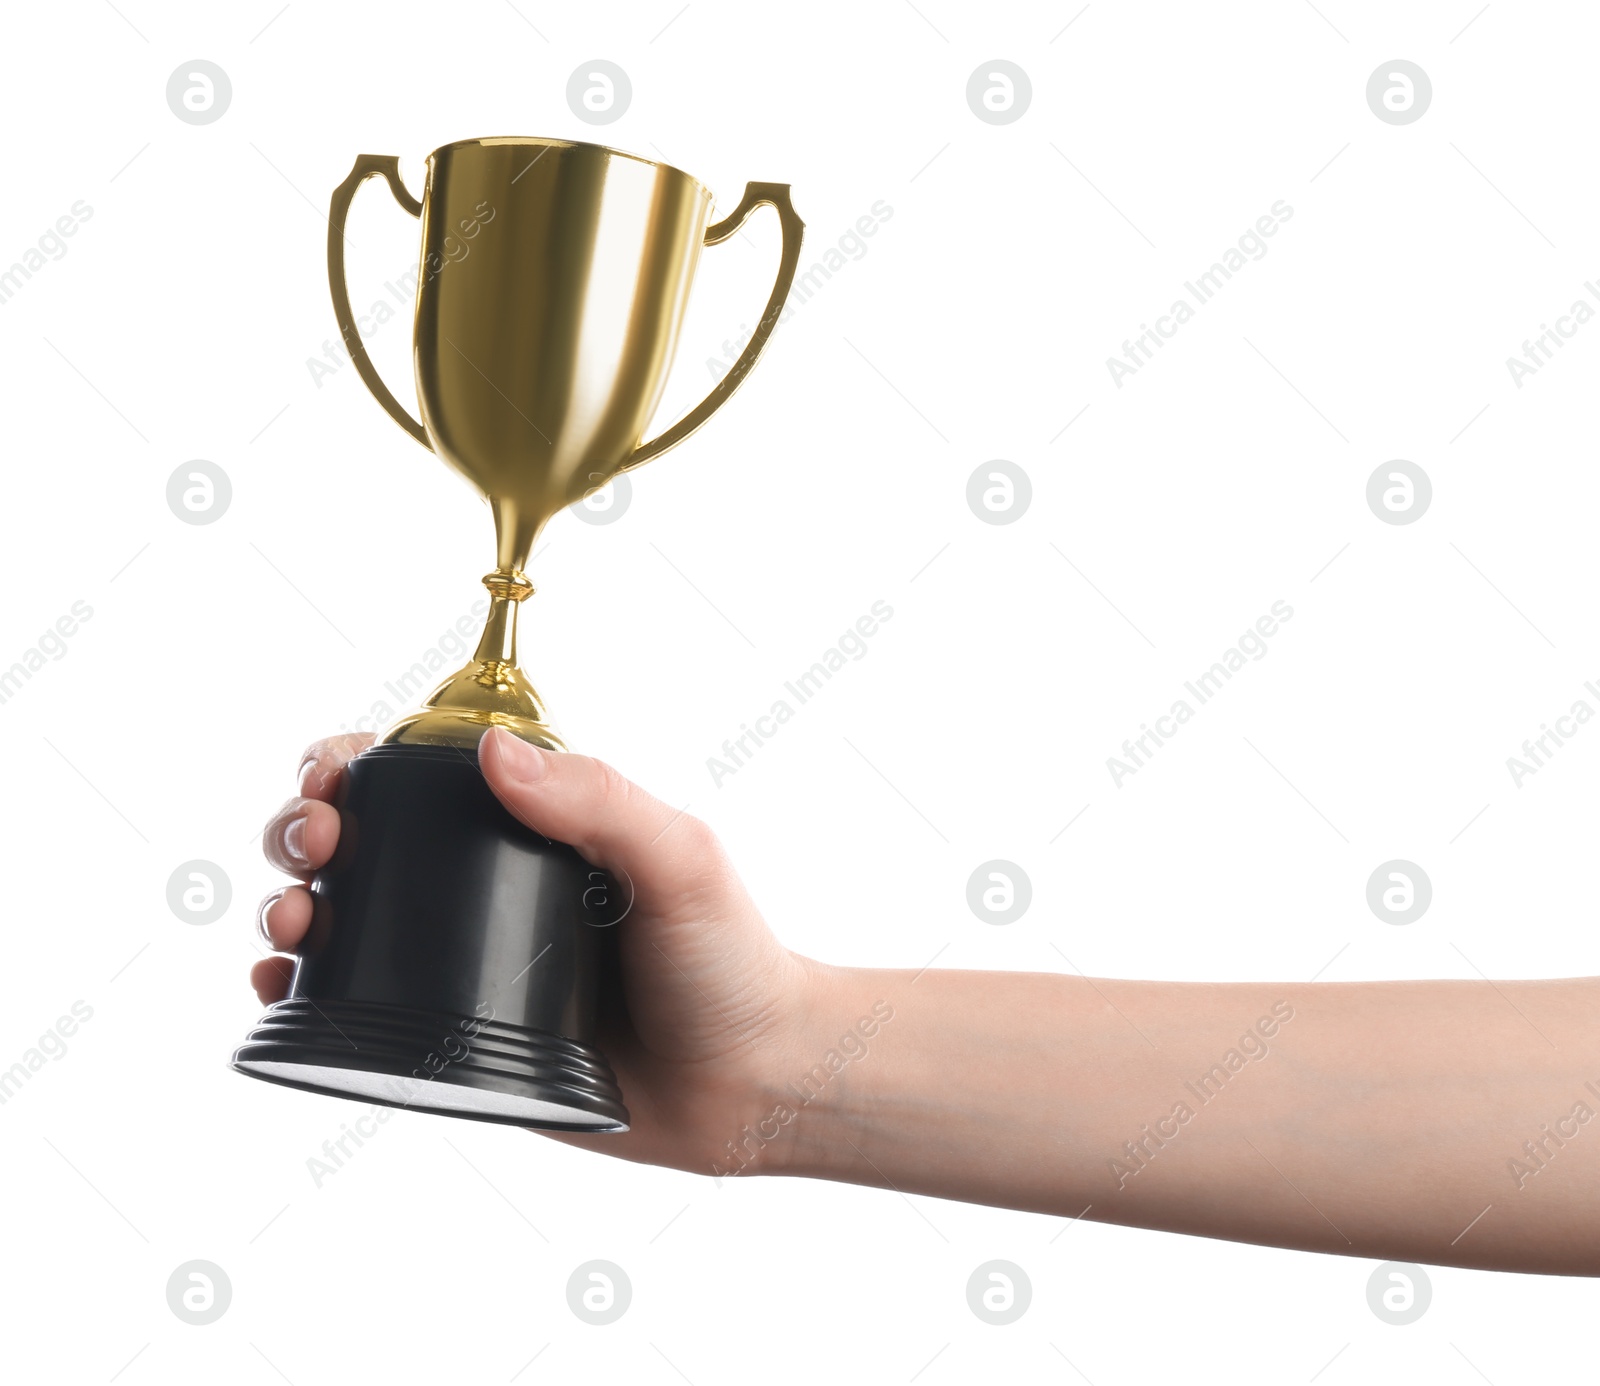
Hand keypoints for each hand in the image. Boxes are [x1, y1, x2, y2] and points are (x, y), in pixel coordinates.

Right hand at [253, 726, 826, 1174]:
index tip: (333, 777)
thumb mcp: (678, 859)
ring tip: (288, 926)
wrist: (749, 1085)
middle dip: (303, 829)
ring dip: (287, 906)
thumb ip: (598, 799)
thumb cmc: (729, 961)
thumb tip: (492, 752)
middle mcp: (484, 889)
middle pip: (358, 839)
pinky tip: (282, 987)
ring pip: (341, 919)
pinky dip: (301, 992)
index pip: (418, 775)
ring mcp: (463, 965)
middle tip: (315, 850)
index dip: (353, 763)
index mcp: (531, 829)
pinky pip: (357, 1008)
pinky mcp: (453, 1040)